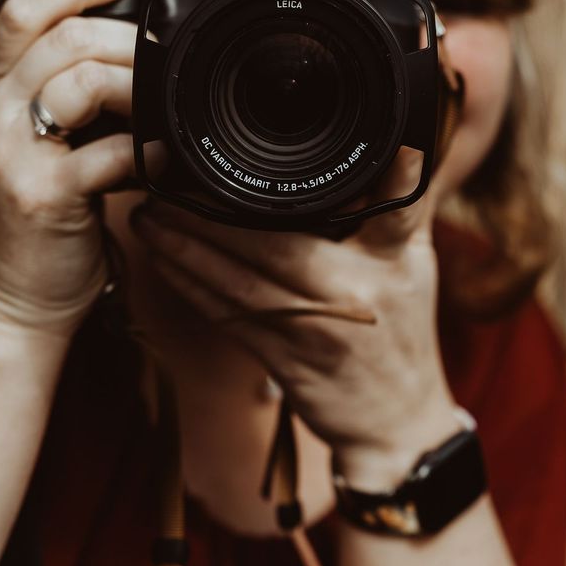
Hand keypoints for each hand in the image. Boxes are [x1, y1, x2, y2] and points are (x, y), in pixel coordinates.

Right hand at [0, 0, 139, 336]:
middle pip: (64, 37)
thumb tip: (136, 42)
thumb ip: (70, 89)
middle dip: (128, 38)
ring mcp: (11, 153)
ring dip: (140, 85)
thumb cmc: (48, 213)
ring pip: (82, 80)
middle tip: (166, 59)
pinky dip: (150, 150)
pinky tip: (166, 159)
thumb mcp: (44, 137)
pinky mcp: (41, 195)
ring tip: (167, 104)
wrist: (19, 298)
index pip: (21, 10)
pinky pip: (109, 151)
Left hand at [130, 150, 463, 489]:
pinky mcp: (280, 358)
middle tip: (169, 181)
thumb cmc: (405, 332)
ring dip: (186, 247)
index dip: (322, 176)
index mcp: (389, 259)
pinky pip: (225, 315)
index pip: (364, 205)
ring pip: (236, 280)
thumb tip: (404, 143)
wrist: (397, 422)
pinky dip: (190, 286)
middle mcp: (349, 291)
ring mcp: (310, 329)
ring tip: (150, 214)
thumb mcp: (416, 263)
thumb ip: (402, 205)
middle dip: (213, 215)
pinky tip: (163, 260)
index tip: (263, 149)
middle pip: (271, 244)